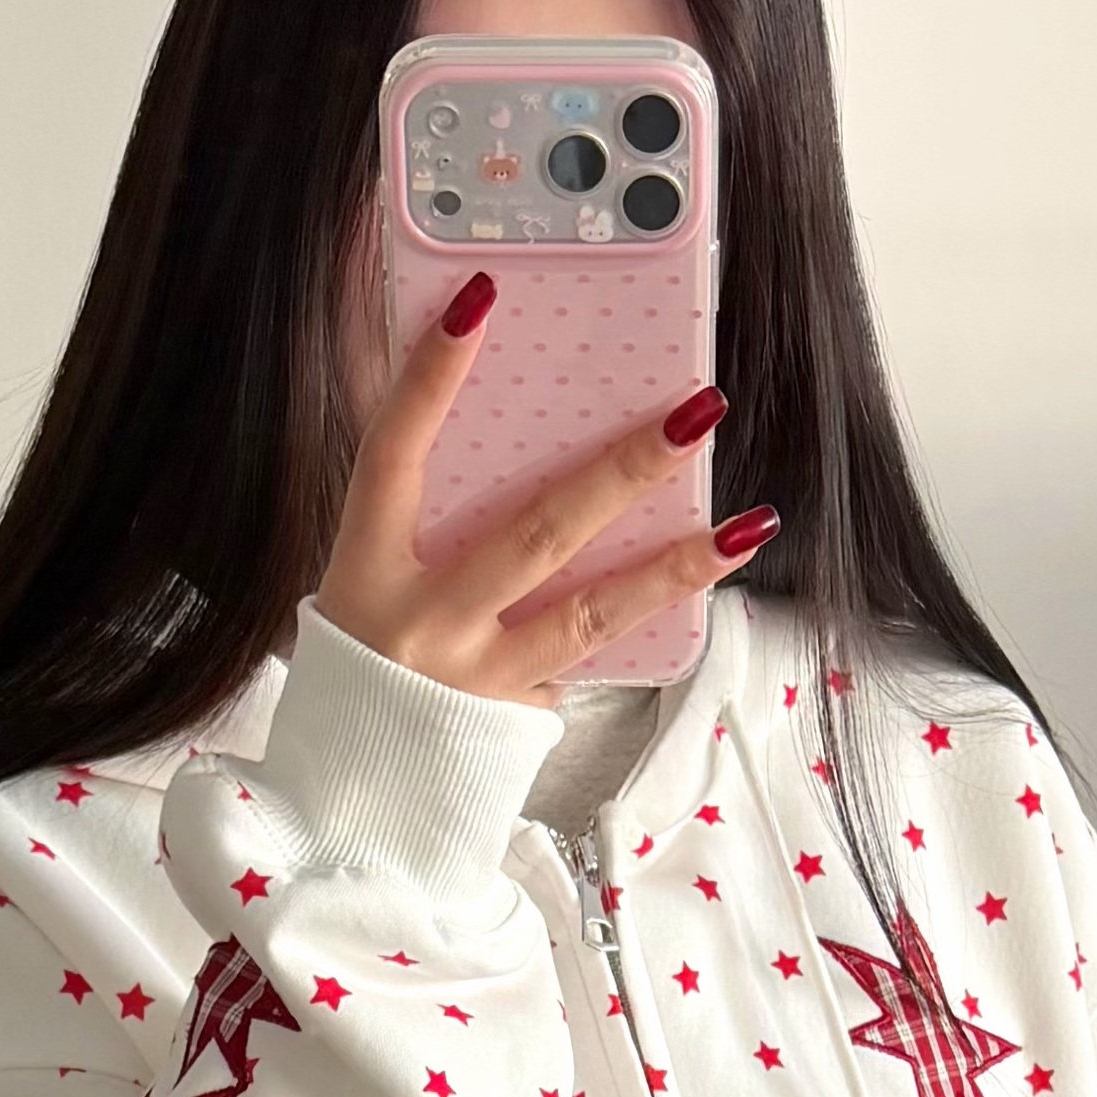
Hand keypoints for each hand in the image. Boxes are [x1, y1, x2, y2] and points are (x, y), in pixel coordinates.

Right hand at [318, 275, 766, 712]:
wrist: (348, 797)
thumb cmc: (360, 665)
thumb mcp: (362, 578)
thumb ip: (419, 512)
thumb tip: (504, 422)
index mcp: (367, 564)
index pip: (394, 450)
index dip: (431, 377)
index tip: (482, 299)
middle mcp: (424, 620)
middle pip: (536, 532)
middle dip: (621, 470)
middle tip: (696, 411)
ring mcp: (477, 675)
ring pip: (590, 612)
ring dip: (676, 566)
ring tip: (748, 524)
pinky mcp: (515, 716)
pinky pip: (586, 658)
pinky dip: (639, 619)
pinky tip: (702, 580)